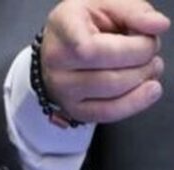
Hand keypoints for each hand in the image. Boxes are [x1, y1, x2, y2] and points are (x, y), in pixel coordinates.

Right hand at [41, 0, 170, 122]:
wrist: (61, 44)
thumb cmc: (87, 21)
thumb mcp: (109, 3)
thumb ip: (136, 11)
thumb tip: (158, 26)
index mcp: (63, 25)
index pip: (86, 47)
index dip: (122, 48)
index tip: (149, 35)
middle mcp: (56, 60)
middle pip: (110, 68)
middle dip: (144, 58)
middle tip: (150, 47)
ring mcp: (62, 88)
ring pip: (113, 90)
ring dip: (142, 78)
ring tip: (149, 65)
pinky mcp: (72, 109)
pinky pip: (107, 113)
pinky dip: (135, 103)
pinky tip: (149, 89)